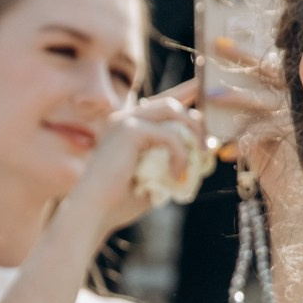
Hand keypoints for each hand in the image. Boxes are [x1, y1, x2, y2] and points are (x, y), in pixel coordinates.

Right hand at [67, 80, 204, 235]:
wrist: (94, 212)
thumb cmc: (119, 202)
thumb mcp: (154, 178)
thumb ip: (172, 162)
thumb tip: (202, 155)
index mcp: (127, 127)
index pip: (162, 103)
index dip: (184, 93)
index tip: (203, 90)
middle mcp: (125, 118)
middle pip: (171, 103)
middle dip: (196, 122)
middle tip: (208, 146)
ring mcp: (125, 121)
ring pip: (173, 111)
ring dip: (192, 134)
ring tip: (199, 157)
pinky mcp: (129, 130)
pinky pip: (169, 136)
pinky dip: (180, 156)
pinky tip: (177, 175)